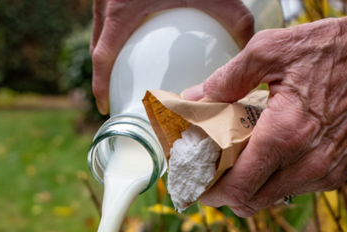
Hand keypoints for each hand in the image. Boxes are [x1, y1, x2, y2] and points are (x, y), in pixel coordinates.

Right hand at [91, 0, 254, 114]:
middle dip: (107, 72)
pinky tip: (137, 28)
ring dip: (111, 48)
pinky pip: (108, 12)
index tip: (105, 106)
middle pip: (99, 45)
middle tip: (121, 91)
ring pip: (101, 28)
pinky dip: (117, 26)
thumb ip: (232, 16)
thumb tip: (247, 45)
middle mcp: (104, 4)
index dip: (100, 85)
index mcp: (119, 12)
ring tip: (129, 65)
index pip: (102, 58)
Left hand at [183, 13, 346, 216]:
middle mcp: (307, 163)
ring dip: (250, 187)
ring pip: (271, 200)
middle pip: (251, 203)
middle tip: (211, 172)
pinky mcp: (337, 173)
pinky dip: (275, 180)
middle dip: (226, 193)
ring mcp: (325, 172)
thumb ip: (227, 79)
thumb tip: (194, 99)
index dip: (211, 192)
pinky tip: (269, 154)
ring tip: (238, 159)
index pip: (238, 188)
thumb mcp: (270, 50)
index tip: (196, 182)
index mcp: (285, 134)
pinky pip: (294, 190)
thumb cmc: (330, 49)